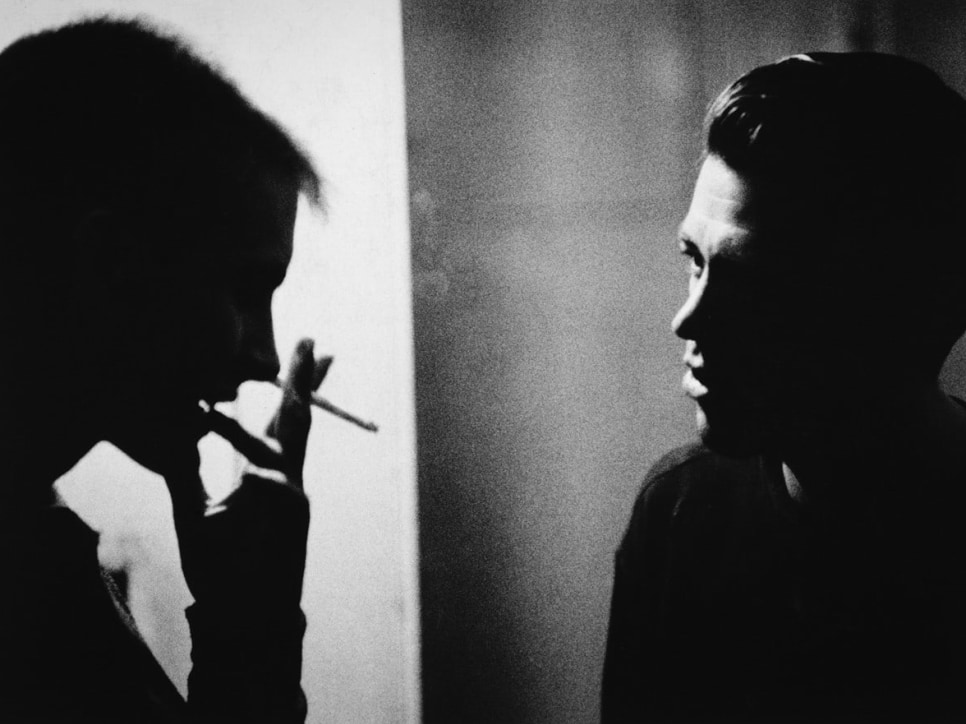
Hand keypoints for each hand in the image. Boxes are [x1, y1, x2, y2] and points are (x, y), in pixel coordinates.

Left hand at [166, 338, 331, 604]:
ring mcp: (293, 497)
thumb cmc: (223, 567)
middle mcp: (285, 479)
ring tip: (234, 406)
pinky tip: (242, 484)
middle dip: (305, 380)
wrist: (242, 615)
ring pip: (283, 448)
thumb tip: (176, 434)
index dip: (287, 387)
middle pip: (298, 419)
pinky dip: (261, 485)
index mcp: (266, 474)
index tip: (294, 354)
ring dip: (257, 428)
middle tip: (313, 342)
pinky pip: (279, 492)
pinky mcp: (293, 520)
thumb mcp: (194, 510)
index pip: (278, 421)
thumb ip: (188, 471)